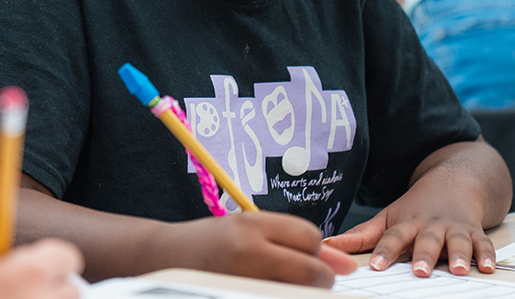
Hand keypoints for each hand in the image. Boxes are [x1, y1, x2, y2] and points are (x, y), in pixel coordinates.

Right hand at [152, 212, 356, 287]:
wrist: (166, 256)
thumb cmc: (211, 241)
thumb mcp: (251, 228)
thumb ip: (296, 242)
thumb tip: (347, 265)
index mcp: (253, 224)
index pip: (311, 237)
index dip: (315, 250)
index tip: (303, 255)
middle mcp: (249, 250)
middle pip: (312, 270)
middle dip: (317, 278)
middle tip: (303, 279)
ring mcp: (244, 278)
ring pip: (299, 291)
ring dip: (300, 290)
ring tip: (280, 283)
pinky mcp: (240, 293)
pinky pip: (280, 298)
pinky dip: (283, 296)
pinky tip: (270, 290)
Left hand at [322, 196, 495, 277]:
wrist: (454, 181)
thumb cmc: (415, 207)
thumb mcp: (387, 218)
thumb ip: (360, 236)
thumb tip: (326, 247)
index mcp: (407, 224)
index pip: (392, 238)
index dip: (384, 252)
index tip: (377, 267)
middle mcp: (430, 226)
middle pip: (426, 241)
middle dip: (423, 255)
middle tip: (419, 270)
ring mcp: (454, 228)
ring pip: (457, 241)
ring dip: (458, 255)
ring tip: (457, 269)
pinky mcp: (475, 232)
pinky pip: (483, 243)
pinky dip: (487, 255)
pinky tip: (488, 267)